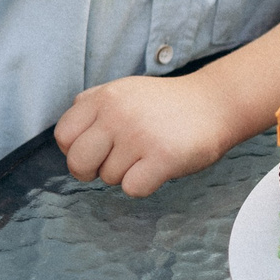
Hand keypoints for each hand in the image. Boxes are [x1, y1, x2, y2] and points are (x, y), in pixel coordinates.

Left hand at [56, 72, 232, 197]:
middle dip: (91, 171)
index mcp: (104, 97)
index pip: (63, 136)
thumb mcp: (125, 90)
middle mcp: (117, 113)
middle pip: (78, 162)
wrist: (216, 103)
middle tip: (114, 164)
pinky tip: (158, 169)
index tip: (95, 151)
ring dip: (126, 174)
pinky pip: (133, 189)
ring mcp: (139, 135)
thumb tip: (66, 138)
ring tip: (148, 155)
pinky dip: (144, 186)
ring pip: (109, 178)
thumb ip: (93, 107)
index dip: (74, 150)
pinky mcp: (162, 157)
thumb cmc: (167, 105)